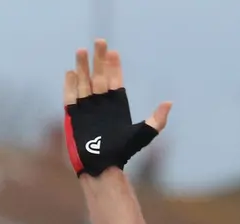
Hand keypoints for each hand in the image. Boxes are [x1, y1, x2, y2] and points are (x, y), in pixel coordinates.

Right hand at [62, 39, 170, 176]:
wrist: (101, 166)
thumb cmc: (122, 152)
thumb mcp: (143, 134)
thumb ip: (157, 119)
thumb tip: (169, 103)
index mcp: (117, 106)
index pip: (115, 80)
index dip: (115, 66)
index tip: (115, 52)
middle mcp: (101, 104)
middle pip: (99, 75)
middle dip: (99, 59)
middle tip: (100, 41)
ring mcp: (87, 108)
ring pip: (84, 82)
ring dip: (83, 66)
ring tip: (82, 50)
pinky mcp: (74, 115)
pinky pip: (70, 95)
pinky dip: (70, 84)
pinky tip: (71, 71)